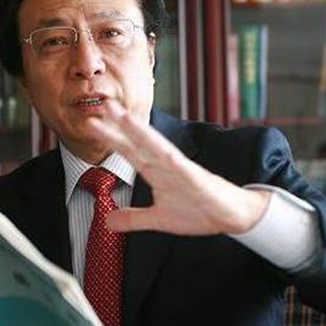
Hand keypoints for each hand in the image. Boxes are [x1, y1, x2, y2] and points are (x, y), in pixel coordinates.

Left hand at [86, 102, 270, 235]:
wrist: (232, 215)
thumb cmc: (199, 211)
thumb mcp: (159, 219)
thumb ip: (133, 219)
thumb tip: (108, 221)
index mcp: (156, 171)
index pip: (130, 151)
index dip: (111, 137)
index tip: (93, 123)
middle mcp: (166, 165)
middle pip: (139, 142)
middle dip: (120, 124)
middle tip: (103, 104)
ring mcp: (182, 170)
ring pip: (157, 147)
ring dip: (141, 132)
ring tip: (125, 117)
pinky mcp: (197, 179)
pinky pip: (182, 168)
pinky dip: (170, 158)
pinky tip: (161, 150)